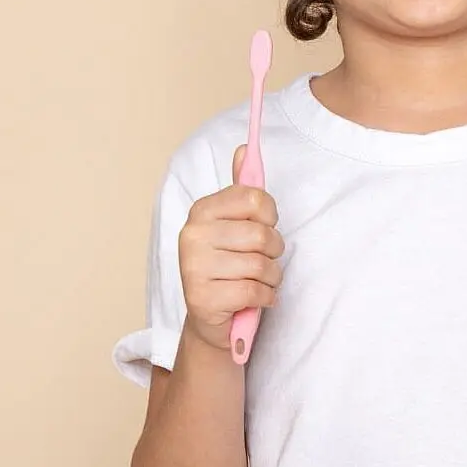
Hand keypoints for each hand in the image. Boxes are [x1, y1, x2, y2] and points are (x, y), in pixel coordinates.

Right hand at [178, 145, 285, 352]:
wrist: (211, 318)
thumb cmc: (228, 265)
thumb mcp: (234, 224)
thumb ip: (241, 190)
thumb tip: (243, 149)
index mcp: (202, 211)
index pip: (255, 198)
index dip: (270, 216)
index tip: (264, 226)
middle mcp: (192, 235)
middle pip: (262, 235)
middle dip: (273, 252)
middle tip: (261, 260)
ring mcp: (194, 268)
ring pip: (261, 266)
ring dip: (271, 278)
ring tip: (257, 281)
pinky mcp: (203, 299)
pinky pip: (255, 291)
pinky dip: (264, 298)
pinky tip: (253, 299)